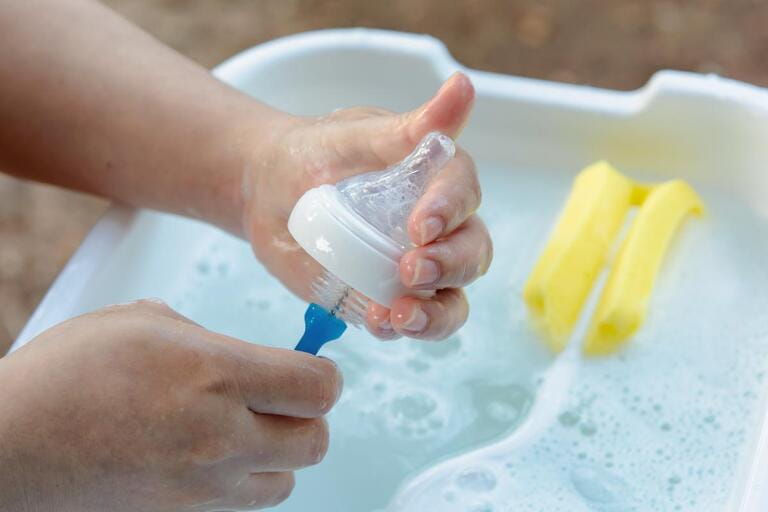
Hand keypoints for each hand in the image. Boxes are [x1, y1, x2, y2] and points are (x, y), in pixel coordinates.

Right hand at [0, 300, 341, 511]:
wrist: (10, 446)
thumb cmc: (67, 372)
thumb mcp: (145, 323)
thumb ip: (211, 340)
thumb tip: (246, 359)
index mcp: (215, 375)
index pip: (317, 386)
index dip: (324, 373)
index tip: (311, 365)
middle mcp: (220, 436)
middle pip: (316, 440)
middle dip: (309, 415)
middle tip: (282, 397)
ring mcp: (203, 485)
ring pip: (287, 479)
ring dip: (280, 452)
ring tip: (246, 428)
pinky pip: (244, 501)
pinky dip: (245, 479)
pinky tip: (215, 454)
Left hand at [242, 73, 491, 340]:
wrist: (268, 191)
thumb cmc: (315, 153)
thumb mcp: (357, 136)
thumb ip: (411, 127)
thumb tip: (462, 86)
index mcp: (437, 180)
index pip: (463, 193)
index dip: (450, 209)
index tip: (421, 224)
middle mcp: (438, 228)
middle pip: (471, 253)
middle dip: (448, 265)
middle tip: (411, 269)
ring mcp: (414, 268)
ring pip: (451, 300)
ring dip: (435, 314)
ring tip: (402, 316)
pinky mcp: (387, 299)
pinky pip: (408, 322)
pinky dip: (399, 328)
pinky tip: (380, 322)